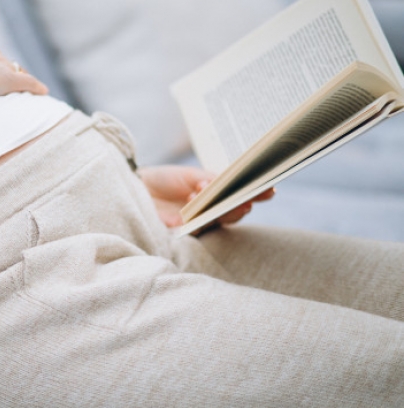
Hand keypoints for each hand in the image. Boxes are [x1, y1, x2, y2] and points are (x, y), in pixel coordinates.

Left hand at [137, 165, 274, 230]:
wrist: (137, 190)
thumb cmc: (164, 180)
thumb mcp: (188, 176)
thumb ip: (207, 180)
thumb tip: (222, 184)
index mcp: (216, 193)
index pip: (241, 195)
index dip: (257, 193)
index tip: (270, 188)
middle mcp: (212, 210)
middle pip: (235, 211)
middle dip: (243, 203)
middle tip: (249, 198)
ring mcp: (200, 221)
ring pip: (221, 220)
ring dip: (226, 209)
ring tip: (231, 201)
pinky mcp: (186, 232)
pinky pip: (199, 226)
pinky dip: (201, 214)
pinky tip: (196, 198)